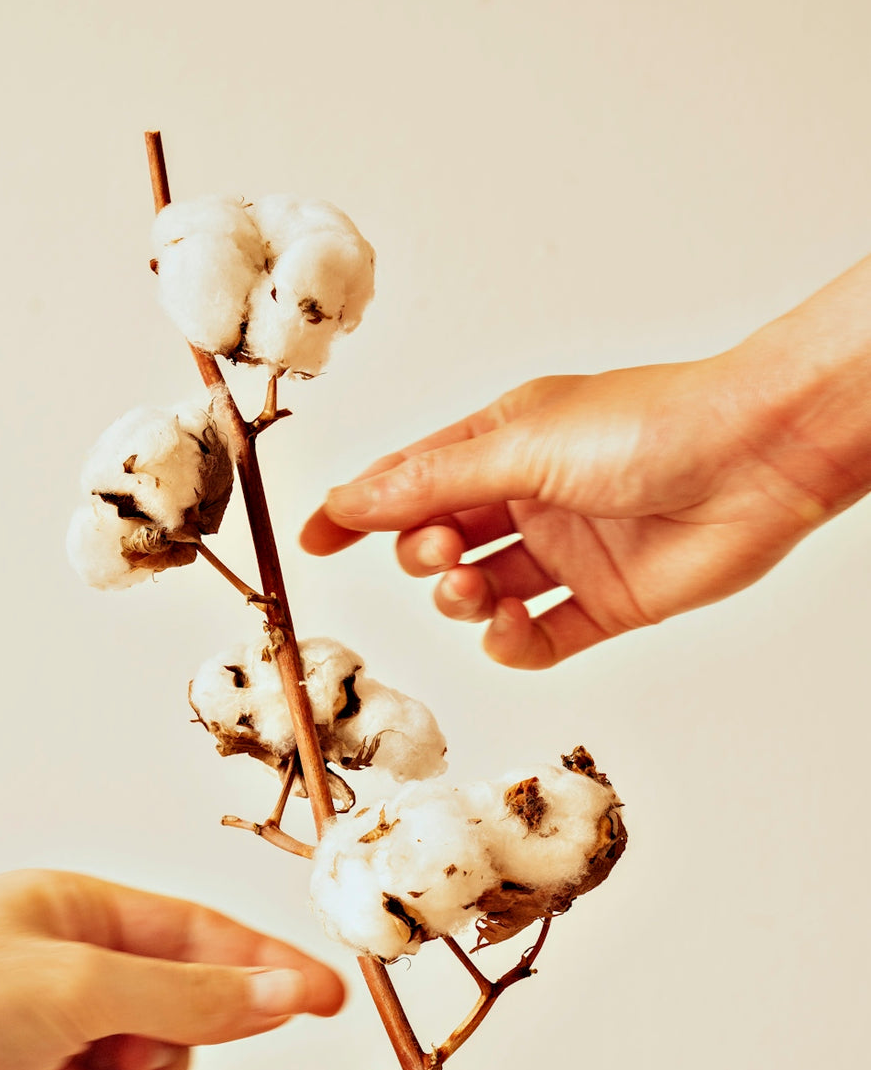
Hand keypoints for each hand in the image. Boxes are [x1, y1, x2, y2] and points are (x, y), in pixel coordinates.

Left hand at [0, 870, 344, 1069]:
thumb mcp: (79, 980)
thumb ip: (191, 994)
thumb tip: (279, 991)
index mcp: (73, 913)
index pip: (196, 934)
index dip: (265, 960)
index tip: (326, 990)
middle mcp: (70, 978)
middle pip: (189, 996)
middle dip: (219, 1014)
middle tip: (257, 1024)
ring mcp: (60, 1050)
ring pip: (165, 1060)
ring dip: (165, 1067)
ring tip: (125, 1065)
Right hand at [302, 258, 870, 667]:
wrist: (756, 462)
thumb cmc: (650, 426)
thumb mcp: (520, 445)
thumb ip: (430, 484)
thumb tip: (349, 501)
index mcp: (504, 443)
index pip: (410, 481)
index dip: (358, 512)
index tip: (312, 542)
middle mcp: (530, 498)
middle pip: (438, 543)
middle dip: (421, 557)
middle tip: (441, 555)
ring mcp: (566, 554)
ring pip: (481, 596)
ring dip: (462, 601)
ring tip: (476, 590)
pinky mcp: (605, 604)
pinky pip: (537, 640)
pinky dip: (513, 643)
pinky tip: (514, 627)